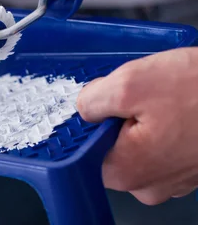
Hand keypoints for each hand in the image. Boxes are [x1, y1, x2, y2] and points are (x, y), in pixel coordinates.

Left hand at [76, 48, 197, 204]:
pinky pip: (162, 141)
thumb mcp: (130, 84)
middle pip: (109, 147)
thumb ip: (92, 100)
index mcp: (127, 172)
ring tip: (164, 97)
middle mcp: (150, 184)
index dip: (86, 123)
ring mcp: (174, 177)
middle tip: (135, 94)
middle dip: (116, 116)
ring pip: (137, 142)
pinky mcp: (191, 164)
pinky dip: (164, 121)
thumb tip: (83, 108)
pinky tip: (178, 104)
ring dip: (142, 117)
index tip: (97, 104)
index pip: (82, 153)